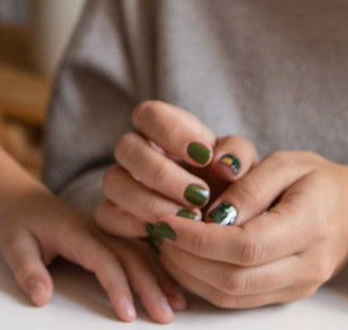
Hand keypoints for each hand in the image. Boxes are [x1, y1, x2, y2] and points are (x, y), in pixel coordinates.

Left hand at [0, 184, 186, 322]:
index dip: (117, 286)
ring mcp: (106, 231)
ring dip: (161, 275)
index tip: (127, 315)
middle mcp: (96, 229)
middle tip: (166, 317)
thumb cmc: (19, 222)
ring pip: (140, 251)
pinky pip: (138, 248)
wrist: (21, 198)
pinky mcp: (109, 236)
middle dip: (150, 285)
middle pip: (130, 256)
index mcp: (76, 231)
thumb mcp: (12, 245)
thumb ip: (27, 270)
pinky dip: (158, 264)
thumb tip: (41, 298)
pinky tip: (174, 281)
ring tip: (180, 303)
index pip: (103, 258)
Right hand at [97, 100, 256, 238]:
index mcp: (161, 130)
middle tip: (199, 195)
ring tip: (188, 219)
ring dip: (149, 201)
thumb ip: (237, 155)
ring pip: (113, 181)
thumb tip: (225, 164)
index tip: (204, 156)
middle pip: (126, 147)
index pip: (148, 114)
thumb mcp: (241, 166)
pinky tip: (163, 235)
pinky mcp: (114, 215)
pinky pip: (106, 215)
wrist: (217, 224)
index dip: (171, 132)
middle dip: (162, 173)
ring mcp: (121, 183)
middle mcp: (135, 152)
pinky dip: (132, 225)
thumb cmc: (227, 185)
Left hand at [150, 150, 347, 308]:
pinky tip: (184, 256)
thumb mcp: (287, 164)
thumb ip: (251, 185)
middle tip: (158, 228)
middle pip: (234, 280)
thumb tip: (213, 212)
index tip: (167, 217)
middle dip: (186, 258)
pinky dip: (203, 282)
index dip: (199, 237)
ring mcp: (295, 287)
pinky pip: (237, 299)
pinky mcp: (284, 295)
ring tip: (164, 241)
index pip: (245, 246)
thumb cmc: (318, 180)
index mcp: (308, 227)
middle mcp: (304, 267)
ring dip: (189, 274)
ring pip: (232, 296)